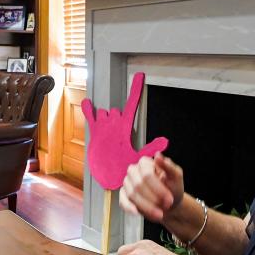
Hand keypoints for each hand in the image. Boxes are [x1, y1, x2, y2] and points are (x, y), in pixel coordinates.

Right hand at [81, 72, 167, 189]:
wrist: (110, 178)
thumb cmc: (125, 168)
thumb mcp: (138, 158)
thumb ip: (150, 148)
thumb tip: (166, 141)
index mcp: (126, 128)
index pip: (132, 105)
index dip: (135, 90)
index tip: (140, 76)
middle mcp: (116, 125)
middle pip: (115, 109)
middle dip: (115, 114)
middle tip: (115, 127)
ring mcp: (105, 128)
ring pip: (104, 111)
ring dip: (104, 115)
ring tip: (105, 125)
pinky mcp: (95, 132)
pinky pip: (90, 117)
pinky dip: (88, 110)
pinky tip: (88, 103)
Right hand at [119, 153, 184, 222]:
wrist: (169, 204)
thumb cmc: (173, 187)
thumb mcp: (176, 176)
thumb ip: (169, 166)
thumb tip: (158, 155)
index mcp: (145, 163)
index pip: (147, 175)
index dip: (158, 189)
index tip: (169, 199)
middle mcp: (133, 171)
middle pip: (138, 186)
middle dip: (153, 199)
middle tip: (166, 206)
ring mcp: (127, 183)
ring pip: (131, 195)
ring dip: (146, 207)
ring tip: (159, 214)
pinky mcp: (123, 196)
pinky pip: (123, 202)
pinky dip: (130, 209)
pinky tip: (138, 213)